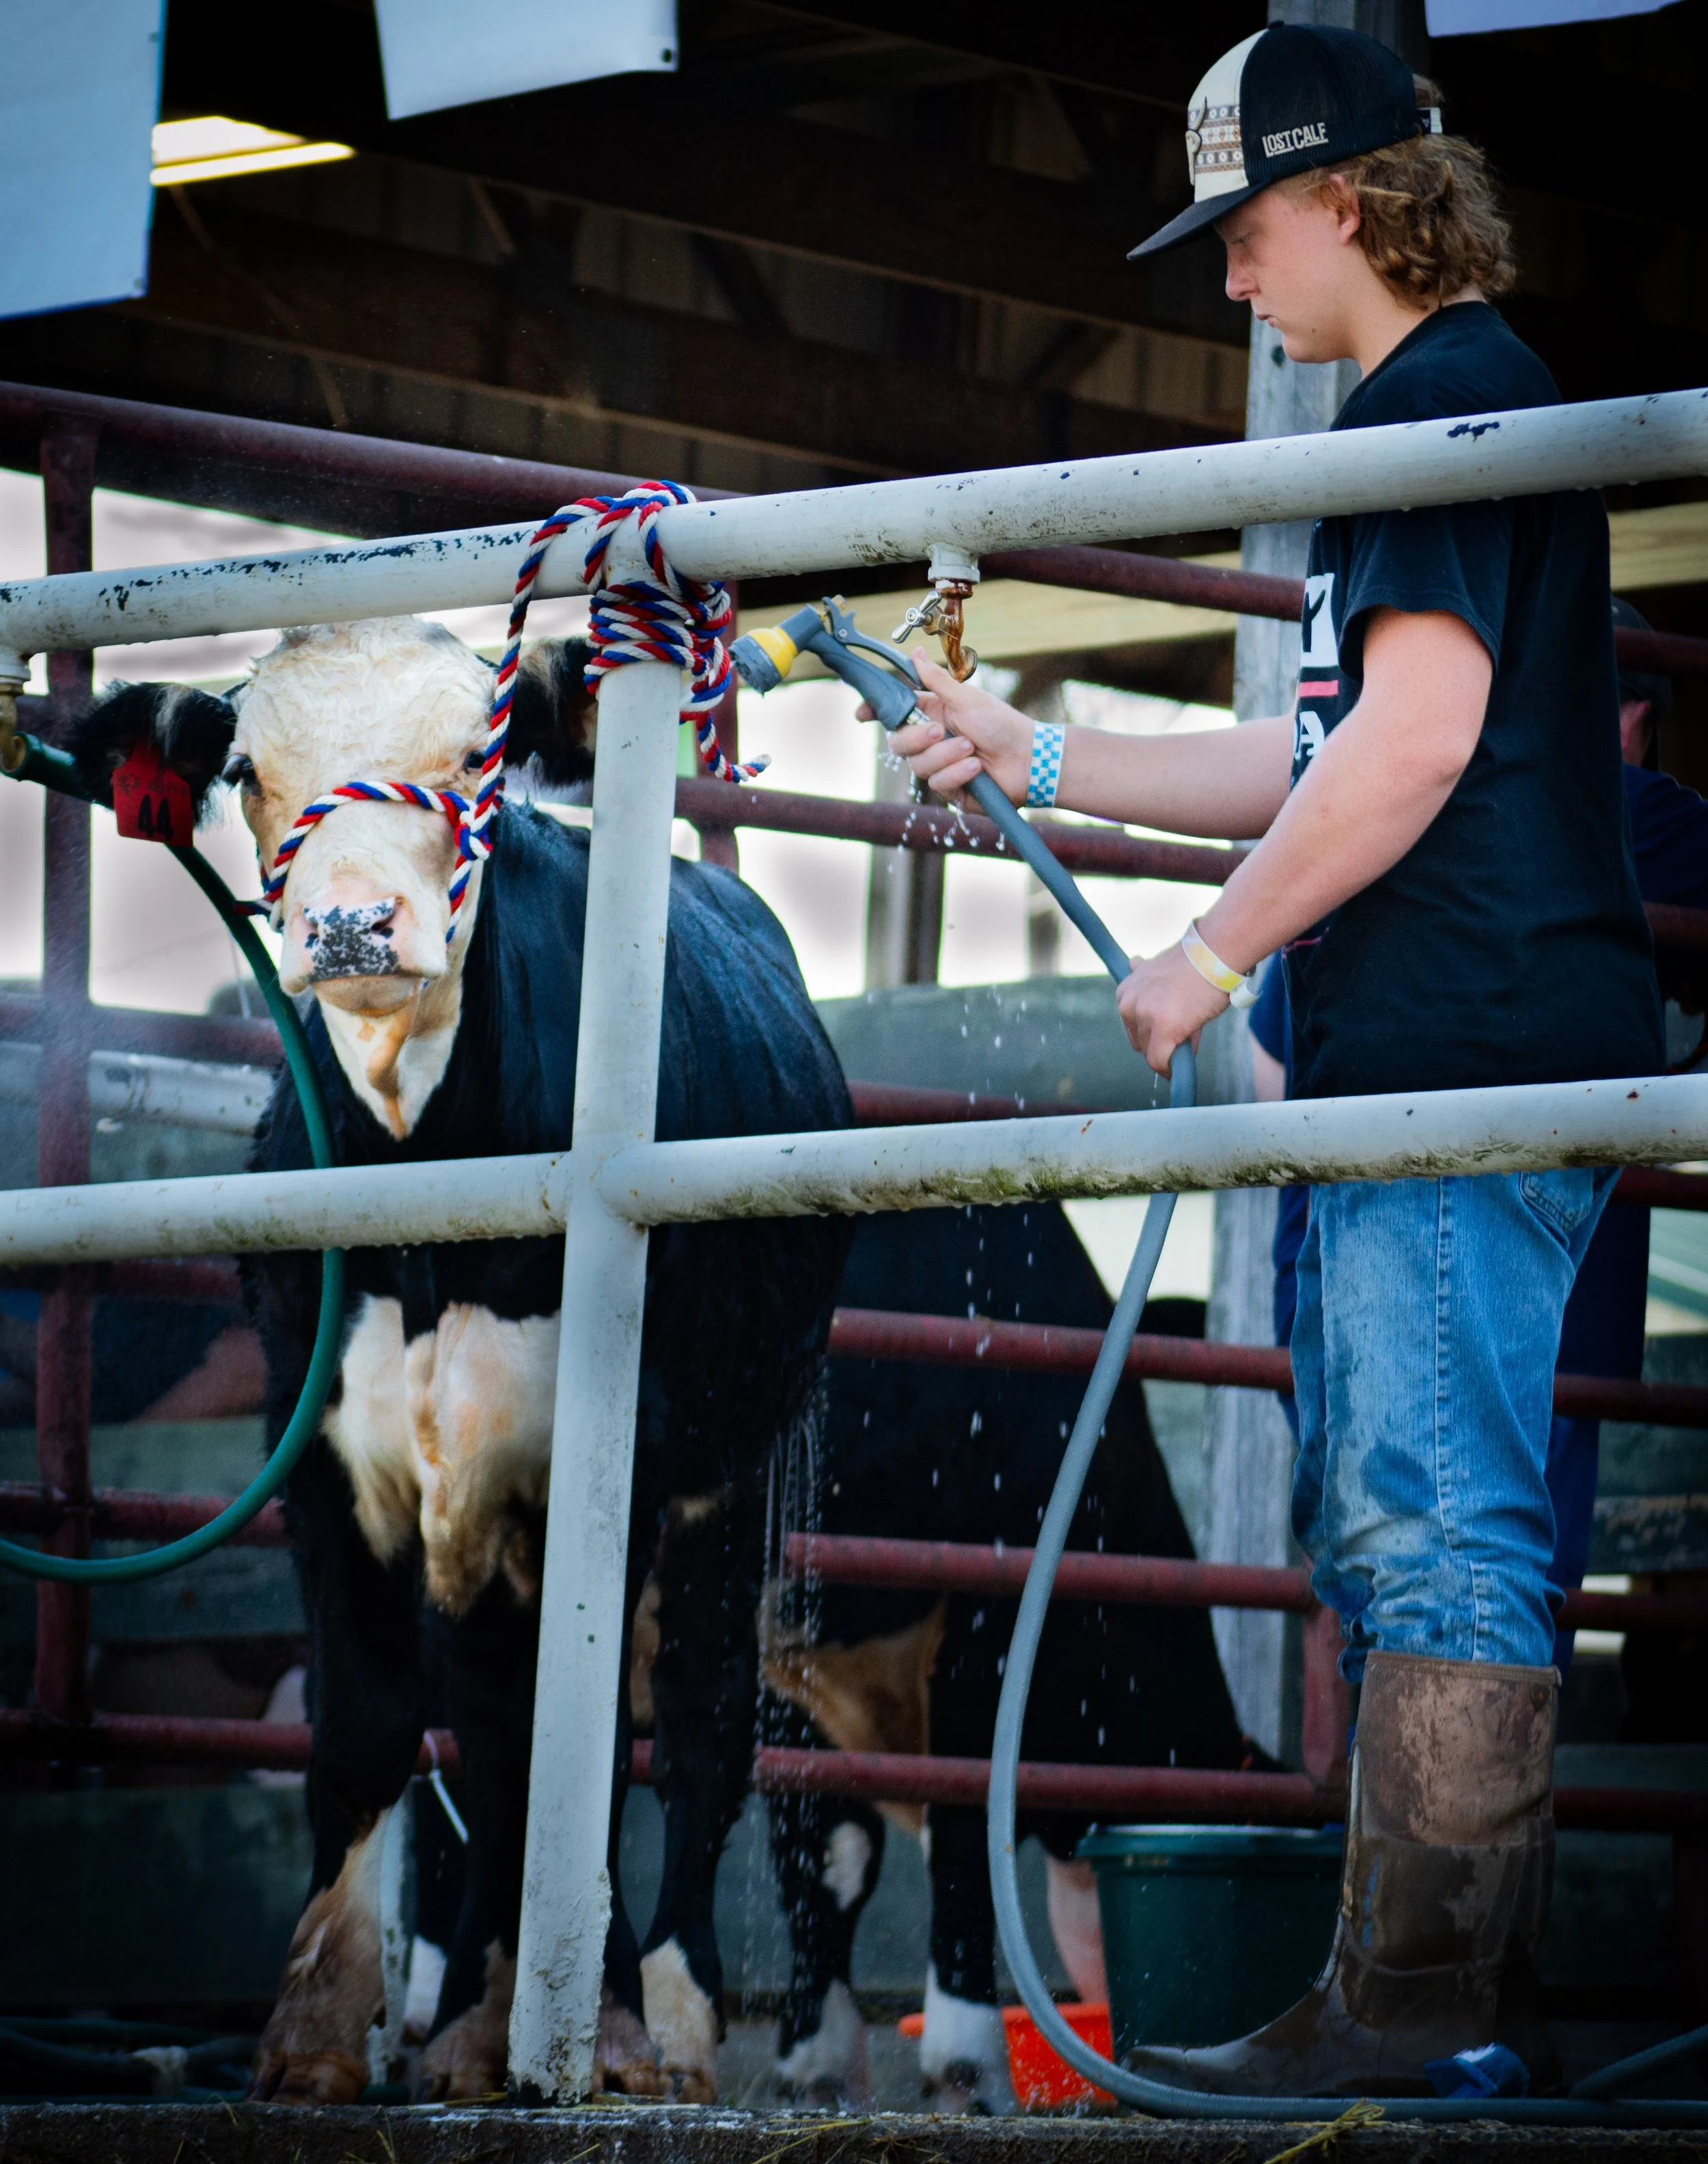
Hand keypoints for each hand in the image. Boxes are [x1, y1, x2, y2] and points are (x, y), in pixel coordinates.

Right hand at [866, 652, 1034, 806]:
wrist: (1029, 759)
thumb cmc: (1002, 724)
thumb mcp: (967, 698)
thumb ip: (936, 681)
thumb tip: (916, 653)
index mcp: (933, 714)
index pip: (895, 714)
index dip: (875, 713)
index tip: (862, 714)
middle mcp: (932, 741)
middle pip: (898, 743)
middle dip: (918, 738)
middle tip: (941, 731)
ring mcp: (940, 767)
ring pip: (918, 766)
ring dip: (947, 756)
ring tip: (973, 750)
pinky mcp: (950, 790)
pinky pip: (937, 784)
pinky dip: (958, 773)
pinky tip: (977, 768)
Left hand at [1116, 943, 1226, 1076]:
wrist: (1214, 954)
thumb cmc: (1194, 962)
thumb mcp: (1160, 970)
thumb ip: (1146, 981)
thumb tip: (1134, 962)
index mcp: (1125, 990)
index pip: (1132, 1025)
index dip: (1151, 1032)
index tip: (1168, 1030)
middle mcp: (1128, 1004)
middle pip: (1139, 1041)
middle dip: (1159, 1043)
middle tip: (1183, 1034)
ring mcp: (1145, 1017)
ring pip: (1150, 1052)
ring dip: (1169, 1051)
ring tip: (1191, 1034)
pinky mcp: (1163, 1029)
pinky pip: (1159, 1062)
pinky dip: (1168, 1069)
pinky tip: (1179, 1069)